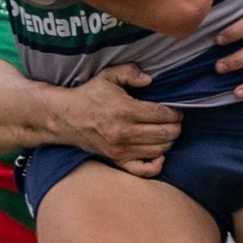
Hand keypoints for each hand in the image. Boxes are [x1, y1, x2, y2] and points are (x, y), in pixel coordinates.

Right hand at [56, 63, 181, 174]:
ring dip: (169, 141)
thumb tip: (149, 79)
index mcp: (125, 110)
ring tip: (166, 132)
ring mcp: (121, 149)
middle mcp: (124, 132)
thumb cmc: (90, 95)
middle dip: (176, 126)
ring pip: (159, 150)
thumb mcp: (108, 76)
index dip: (175, 113)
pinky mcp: (117, 160)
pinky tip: (159, 155)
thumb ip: (130, 72)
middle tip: (175, 121)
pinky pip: (143, 170)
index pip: (162, 115)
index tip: (176, 110)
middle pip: (165, 134)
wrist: (66, 118)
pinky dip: (156, 165)